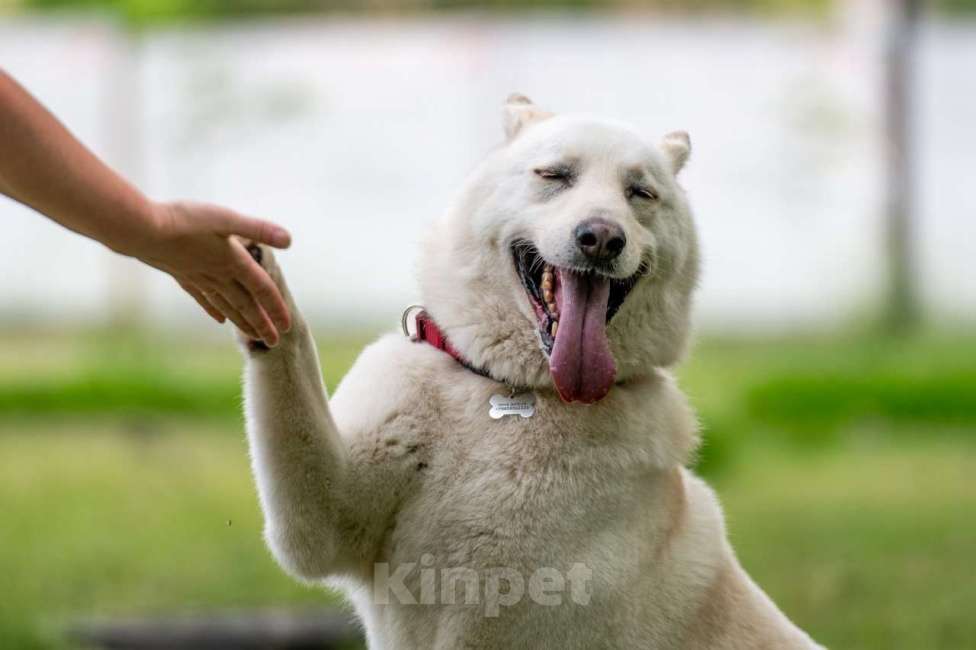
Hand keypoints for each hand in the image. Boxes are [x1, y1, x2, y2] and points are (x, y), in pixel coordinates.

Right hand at [136, 201, 292, 345]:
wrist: (140, 230)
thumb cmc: (183, 220)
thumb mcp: (226, 218)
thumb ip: (258, 229)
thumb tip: (289, 239)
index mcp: (233, 262)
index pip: (262, 289)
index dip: (276, 307)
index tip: (288, 327)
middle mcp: (218, 276)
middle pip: (245, 305)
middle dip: (261, 324)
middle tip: (275, 343)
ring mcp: (199, 279)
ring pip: (226, 306)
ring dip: (242, 322)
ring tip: (254, 337)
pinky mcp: (181, 277)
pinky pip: (203, 299)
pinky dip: (214, 310)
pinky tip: (220, 319)